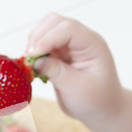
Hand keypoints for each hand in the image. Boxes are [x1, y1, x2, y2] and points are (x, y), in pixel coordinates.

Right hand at [26, 12, 123, 131]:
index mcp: (92, 45)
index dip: (47, 39)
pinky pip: (43, 42)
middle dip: (38, 37)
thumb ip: (57, 72)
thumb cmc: (96, 101)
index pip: (68, 29)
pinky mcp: (61, 52)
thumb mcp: (77, 89)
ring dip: (34, 41)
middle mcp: (82, 40)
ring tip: (29, 60)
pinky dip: (35, 50)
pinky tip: (33, 64)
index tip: (32, 55)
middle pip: (55, 22)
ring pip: (46, 28)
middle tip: (28, 58)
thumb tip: (35, 60)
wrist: (103, 109)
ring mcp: (71, 44)